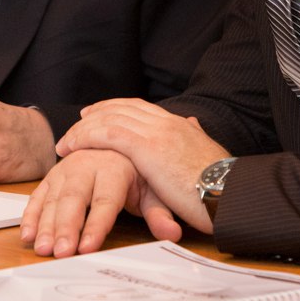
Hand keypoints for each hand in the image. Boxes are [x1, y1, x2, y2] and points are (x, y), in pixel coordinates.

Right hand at [21, 149, 181, 256]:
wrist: (119, 141)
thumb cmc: (138, 171)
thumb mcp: (154, 190)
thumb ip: (160, 213)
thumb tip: (173, 233)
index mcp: (114, 167)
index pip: (105, 200)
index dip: (96, 225)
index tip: (88, 247)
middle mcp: (87, 165)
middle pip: (74, 198)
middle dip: (65, 227)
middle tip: (61, 252)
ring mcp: (67, 169)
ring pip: (53, 198)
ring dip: (45, 224)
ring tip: (42, 248)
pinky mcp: (54, 176)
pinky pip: (39, 195)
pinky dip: (31, 214)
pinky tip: (28, 234)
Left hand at [56, 98, 228, 231]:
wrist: (232, 193)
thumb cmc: (224, 186)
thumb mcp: (209, 156)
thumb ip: (195, 137)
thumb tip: (193, 124)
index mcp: (180, 125)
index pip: (141, 108)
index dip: (117, 108)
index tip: (100, 114)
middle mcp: (167, 122)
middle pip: (122, 108)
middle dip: (97, 113)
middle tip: (78, 121)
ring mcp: (156, 132)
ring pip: (110, 118)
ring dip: (84, 129)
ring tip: (67, 142)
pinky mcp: (146, 148)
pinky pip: (107, 134)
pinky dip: (86, 137)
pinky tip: (72, 146)